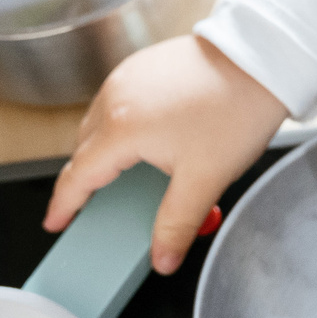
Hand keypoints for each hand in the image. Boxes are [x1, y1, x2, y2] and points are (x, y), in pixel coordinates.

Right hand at [44, 35, 288, 273]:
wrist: (261, 57)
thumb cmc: (235, 110)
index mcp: (122, 128)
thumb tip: (162, 260)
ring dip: (104, 150)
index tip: (55, 223)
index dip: (64, 205)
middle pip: (85, 147)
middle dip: (86, 179)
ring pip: (99, 122)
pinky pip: (118, 101)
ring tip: (128, 175)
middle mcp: (115, 97)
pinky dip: (121, 125)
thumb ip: (177, 223)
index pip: (79, 176)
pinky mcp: (144, 64)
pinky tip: (150, 139)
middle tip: (97, 205)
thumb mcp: (205, 178)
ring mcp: (128, 76)